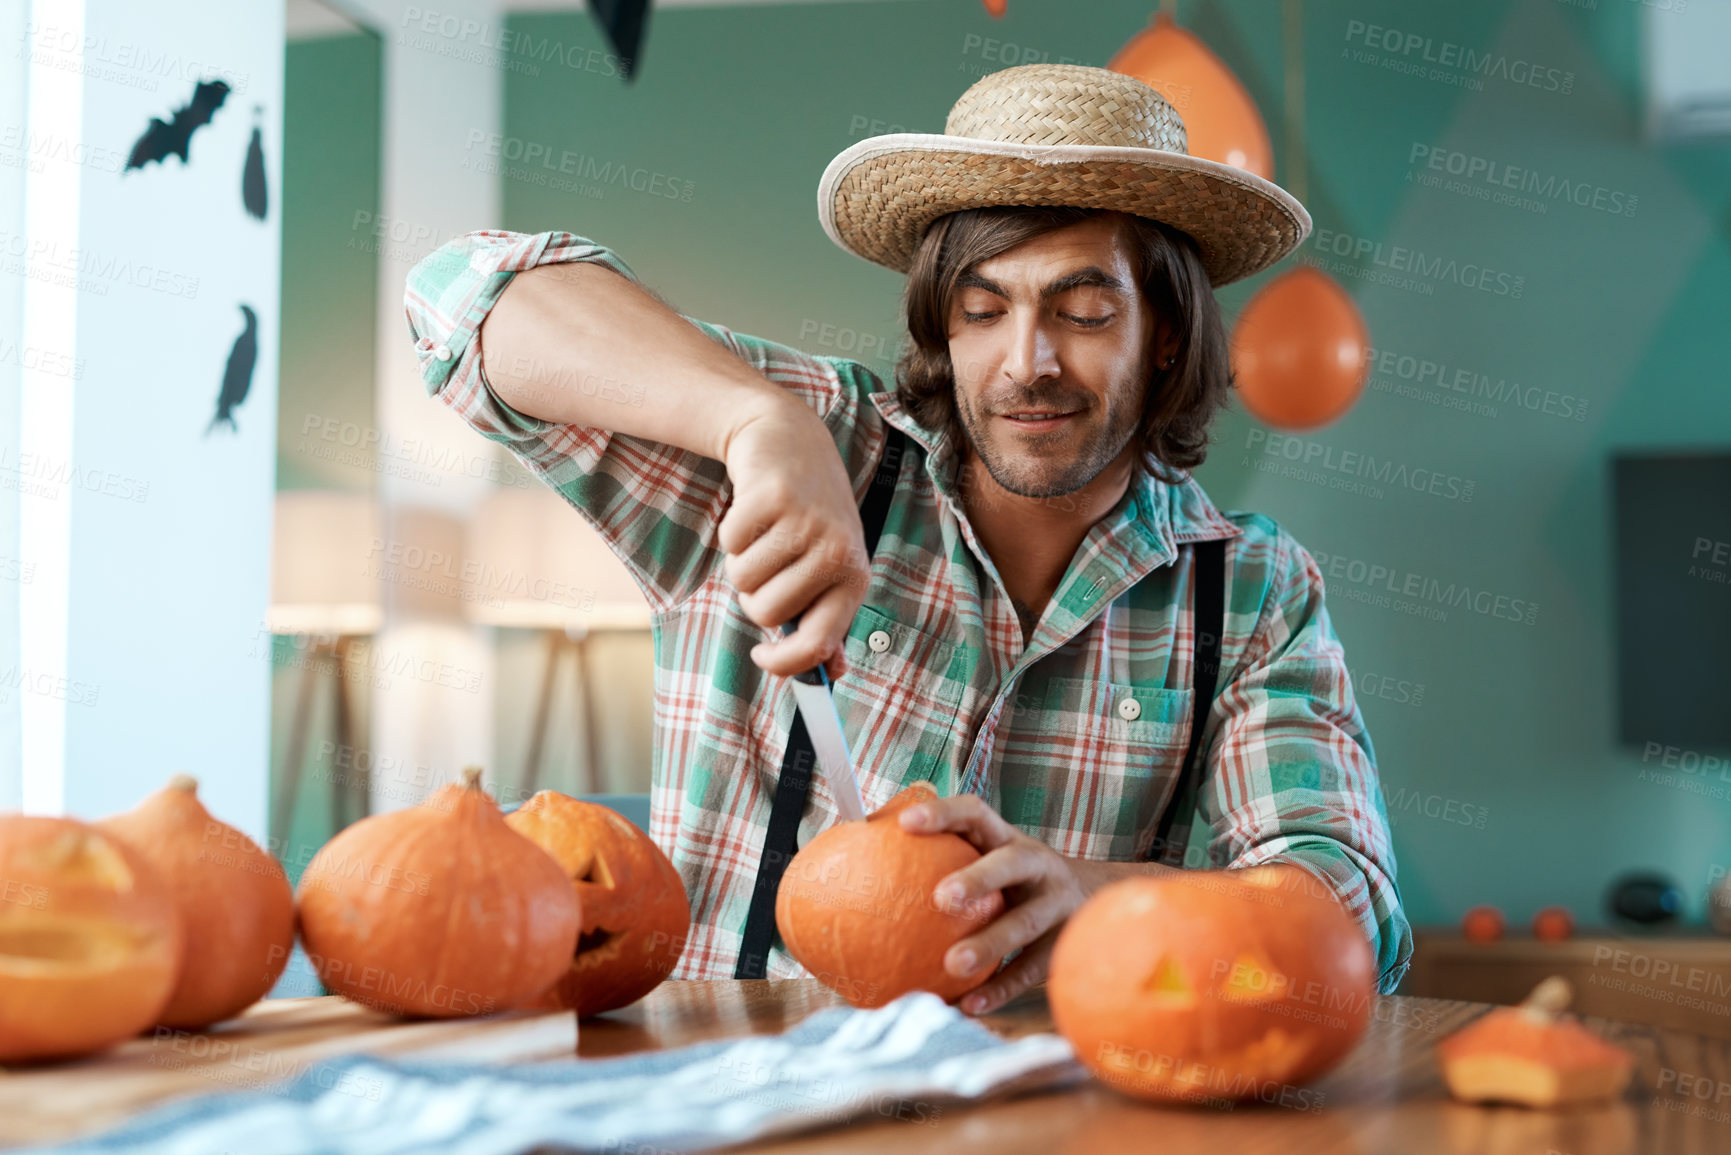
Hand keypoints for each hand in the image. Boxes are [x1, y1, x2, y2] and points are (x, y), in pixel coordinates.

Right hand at [718, 397, 867, 679]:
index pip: (817, 644)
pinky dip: (731, 533)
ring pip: (743, 580)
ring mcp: (804, 522)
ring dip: (741, 562)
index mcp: (854, 576)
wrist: (791, 440)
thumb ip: (828, 619)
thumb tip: (833, 675)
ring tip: (763, 535)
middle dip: (755, 595)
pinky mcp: (772, 496)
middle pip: (765, 614)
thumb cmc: (810, 514)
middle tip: (770, 564)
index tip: (762, 659)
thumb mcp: (830, 564)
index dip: (783, 663)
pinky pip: (729, 543)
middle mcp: (835, 551)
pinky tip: (753, 511)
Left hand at [898, 793, 1088, 1015]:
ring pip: (1025, 923)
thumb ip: (947, 857)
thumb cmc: (1016, 880)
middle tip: (941, 897)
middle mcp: (1037, 865)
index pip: (976, 813)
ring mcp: (1057, 905)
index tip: (907, 823)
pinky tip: (968, 1005)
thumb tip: (869, 857)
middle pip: (1011, 864)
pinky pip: (1031, 970)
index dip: (943, 814)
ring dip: (989, 944)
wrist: (1097, 900)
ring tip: (951, 965)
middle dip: (978, 878)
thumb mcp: (993, 857)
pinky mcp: (1064, 944)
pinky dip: (999, 989)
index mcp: (1008, 838)